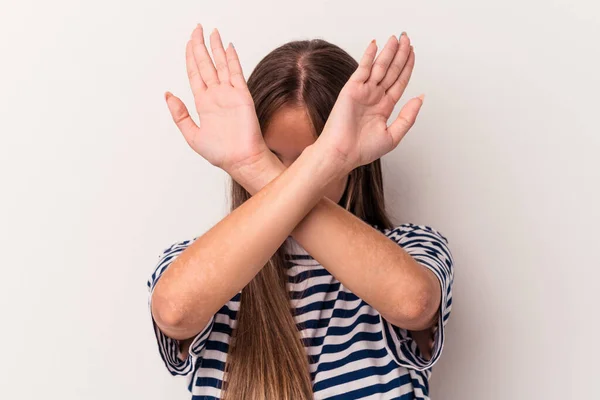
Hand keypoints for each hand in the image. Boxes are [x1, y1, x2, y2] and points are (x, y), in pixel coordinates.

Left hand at [164, 24, 269, 174]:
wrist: (241, 160)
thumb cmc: (221, 153)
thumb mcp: (192, 135)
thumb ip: (180, 115)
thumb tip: (168, 95)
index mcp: (203, 103)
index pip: (195, 74)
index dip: (190, 57)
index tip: (189, 42)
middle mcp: (216, 95)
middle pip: (206, 64)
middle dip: (200, 46)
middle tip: (197, 29)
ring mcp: (230, 94)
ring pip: (221, 65)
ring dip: (216, 48)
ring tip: (212, 32)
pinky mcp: (242, 96)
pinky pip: (236, 73)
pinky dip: (232, 59)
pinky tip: (228, 47)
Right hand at [315, 33, 422, 171]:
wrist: (342, 154)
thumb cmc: (362, 150)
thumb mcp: (393, 135)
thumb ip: (408, 117)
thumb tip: (421, 98)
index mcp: (384, 107)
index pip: (399, 82)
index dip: (407, 67)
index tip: (413, 53)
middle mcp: (374, 97)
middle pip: (391, 71)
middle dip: (400, 54)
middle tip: (407, 39)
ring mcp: (363, 92)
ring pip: (380, 67)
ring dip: (388, 52)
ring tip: (397, 38)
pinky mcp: (351, 89)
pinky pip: (362, 69)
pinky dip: (369, 56)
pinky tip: (375, 44)